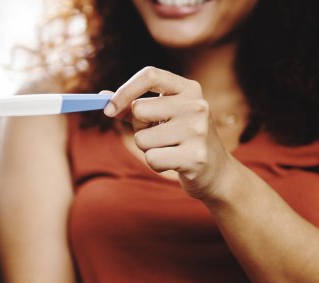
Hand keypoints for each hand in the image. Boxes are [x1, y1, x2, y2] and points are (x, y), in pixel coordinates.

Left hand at [104, 66, 236, 200]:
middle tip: (156, 135)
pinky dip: (156, 164)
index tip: (109, 109)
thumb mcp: (162, 117)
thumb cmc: (181, 139)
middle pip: (139, 109)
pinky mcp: (195, 157)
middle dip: (138, 127)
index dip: (124, 90)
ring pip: (142, 139)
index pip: (150, 75)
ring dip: (147, 149)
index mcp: (189, 89)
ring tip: (169, 150)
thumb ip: (133, 106)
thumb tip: (102, 97)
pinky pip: (152, 159)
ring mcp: (198, 131)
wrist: (216, 172)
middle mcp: (196, 106)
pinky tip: (173, 163)